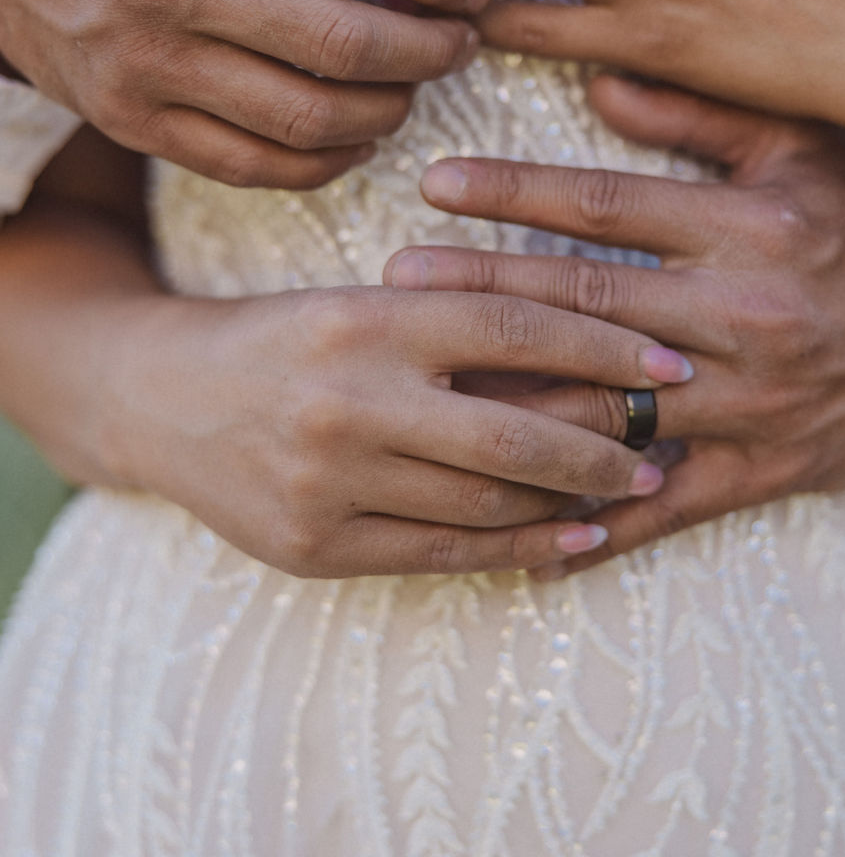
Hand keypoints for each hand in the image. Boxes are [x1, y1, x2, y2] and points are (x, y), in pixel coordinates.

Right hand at [0, 0, 493, 188]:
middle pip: (343, 43)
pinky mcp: (131, 121)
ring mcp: (144, 63)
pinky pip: (254, 166)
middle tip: (461, 43)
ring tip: (414, 84)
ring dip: (389, 111)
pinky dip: (326, 160)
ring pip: (306, 120)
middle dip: (430, 51)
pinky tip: (359, 131)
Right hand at [104, 280, 691, 577]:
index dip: (606, 346)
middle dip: (607, 442)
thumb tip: (590, 350)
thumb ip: (456, 322)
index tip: (669, 364)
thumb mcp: (363, 302)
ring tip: (631, 486)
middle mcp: (349, 398)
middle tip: (665, 442)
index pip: (514, 327)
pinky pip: (445, 553)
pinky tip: (578, 537)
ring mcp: (329, 480)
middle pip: (514, 432)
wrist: (164, 397)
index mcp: (368, 318)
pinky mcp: (315, 547)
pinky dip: (522, 549)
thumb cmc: (287, 338)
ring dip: (574, 499)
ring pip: (487, 502)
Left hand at [384, 77, 844, 576]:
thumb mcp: (801, 154)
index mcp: (746, 228)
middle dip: (483, 295)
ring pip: (608, 411)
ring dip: (511, 406)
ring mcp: (747, 404)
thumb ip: (699, 114)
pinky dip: (590, 528)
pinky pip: (662, 509)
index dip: (515, 193)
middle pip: (587, 307)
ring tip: (426, 397)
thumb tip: (598, 78)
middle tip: (395, 288)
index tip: (435, 186)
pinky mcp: (758, 472)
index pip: (607, 208)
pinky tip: (514, 538)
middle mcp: (741, 316)